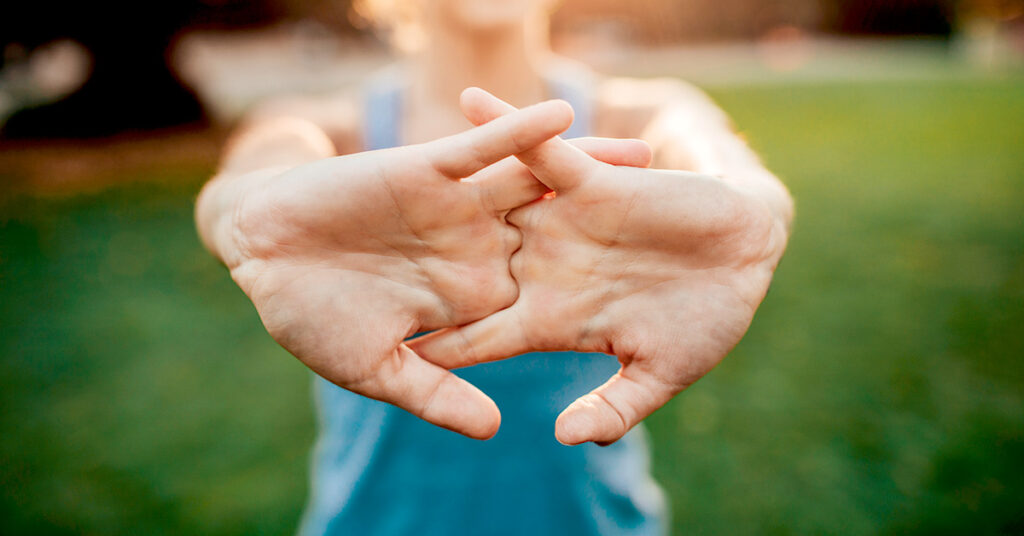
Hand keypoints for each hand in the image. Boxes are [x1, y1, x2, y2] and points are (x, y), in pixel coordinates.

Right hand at [216, 99, 651, 438]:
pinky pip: (481, 148)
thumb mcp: (377, 369)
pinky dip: (517, 131)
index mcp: (471, 299)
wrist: (260, 255)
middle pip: (561, 235)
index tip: (659, 301)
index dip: (602, 300)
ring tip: (649, 152)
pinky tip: (563, 114)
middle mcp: (475, 248)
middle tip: (685, 217)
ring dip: (586, 166)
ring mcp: (455, 208)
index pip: (547, 299)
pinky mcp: (427, 170)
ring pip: (534, 184)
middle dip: (617, 226)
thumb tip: (497, 429)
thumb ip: (436, 393)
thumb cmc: (310, 318)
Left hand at [411, 88, 788, 444]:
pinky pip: (538, 151)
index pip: (478, 337)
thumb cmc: (706, 321)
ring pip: (486, 207)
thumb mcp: (660, 373)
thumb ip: (614, 406)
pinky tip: (466, 102)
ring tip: (375, 171)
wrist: (748, 259)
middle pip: (462, 271)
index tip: (383, 354)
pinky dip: (507, 126)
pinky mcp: (589, 183)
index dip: (435, 345)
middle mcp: (543, 269)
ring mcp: (560, 224)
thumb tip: (562, 438)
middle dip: (409, 269)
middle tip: (349, 267)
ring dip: (438, 191)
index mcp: (551, 320)